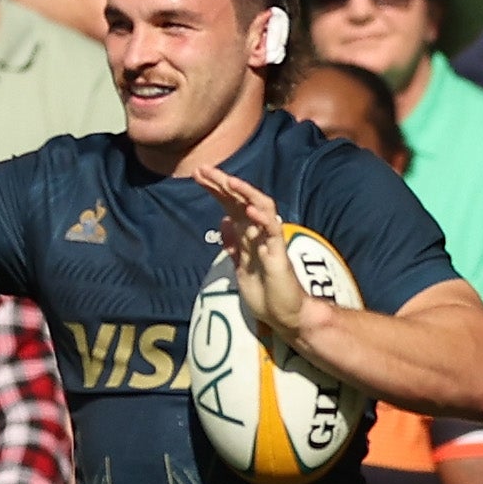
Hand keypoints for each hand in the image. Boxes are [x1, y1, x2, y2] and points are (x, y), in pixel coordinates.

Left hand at [199, 164, 331, 371]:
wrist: (284, 314)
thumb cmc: (265, 292)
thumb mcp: (240, 265)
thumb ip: (233, 243)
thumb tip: (223, 221)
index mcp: (247, 234)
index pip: (231, 204)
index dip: (216, 189)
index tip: (198, 175)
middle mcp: (258, 232)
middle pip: (241, 200)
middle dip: (222, 184)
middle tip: (203, 169)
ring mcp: (269, 240)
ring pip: (260, 207)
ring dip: (244, 193)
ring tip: (227, 180)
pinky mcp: (279, 253)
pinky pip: (272, 230)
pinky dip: (262, 218)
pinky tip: (249, 209)